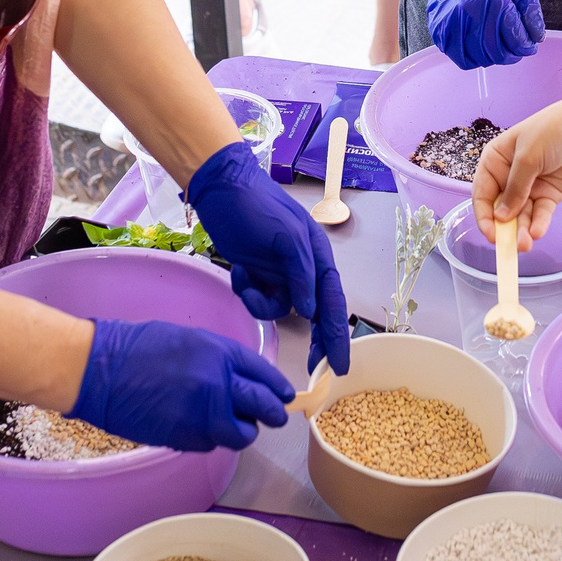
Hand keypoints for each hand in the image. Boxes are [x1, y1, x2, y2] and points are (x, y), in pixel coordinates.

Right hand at [69, 316, 294, 451]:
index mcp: (220, 353)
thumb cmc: (139, 347)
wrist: (100, 369)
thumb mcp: (190, 340)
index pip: (265, 375)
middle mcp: (218, 384)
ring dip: (241, 431)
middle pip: (265, 407)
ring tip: (228, 423)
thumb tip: (243, 380)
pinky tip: (194, 425)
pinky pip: (212, 443)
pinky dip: (210, 438)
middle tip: (273, 416)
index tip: (285, 396)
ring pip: (242, 434)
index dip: (278, 387)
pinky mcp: (185, 439)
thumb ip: (221, 359)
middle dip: (274, 414)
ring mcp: (202, 415)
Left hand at [185, 139, 351, 375]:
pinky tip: (239, 271)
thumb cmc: (259, 207)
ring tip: (246, 279)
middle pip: (314, 314)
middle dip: (313, 340)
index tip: (340, 366)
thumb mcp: (287, 236)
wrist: (221, 190)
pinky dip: (247, 291)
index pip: (333, 303)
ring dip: (261, 303)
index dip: (337, 336)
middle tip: (313, 370)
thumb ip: (303, 274)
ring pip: (280, 309)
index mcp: (319, 258)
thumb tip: (309, 311)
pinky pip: (259, 299)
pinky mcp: (259, 276)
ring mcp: (281, 275)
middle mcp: (304, 270)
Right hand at [414, 0, 544, 69]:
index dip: (526, 46)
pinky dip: (474, 59)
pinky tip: (479, 47)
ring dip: (494, 58)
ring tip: (497, 46)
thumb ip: (531, 11)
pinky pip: (461, 59)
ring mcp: (452, 22)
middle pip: (498, 53)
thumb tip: (537, 37)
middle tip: (515, 49)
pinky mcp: (439, 30)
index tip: (528, 45)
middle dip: (512, 55)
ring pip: (480, 58)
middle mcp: (471, 11)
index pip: (516, 38)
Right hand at [471, 103, 561, 248]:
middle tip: (511, 246)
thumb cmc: (552, 130)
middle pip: (501, 209)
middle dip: (505, 228)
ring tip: (526, 245)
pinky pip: (540, 214)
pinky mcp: (549, 195)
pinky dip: (539, 224)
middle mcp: (509, 177)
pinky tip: (538, 232)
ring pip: (521, 216)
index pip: (482, 194)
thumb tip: (501, 217)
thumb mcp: (528, 157)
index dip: (484, 216)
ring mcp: (530, 187)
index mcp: (495, 161)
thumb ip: (515, 188)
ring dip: (522, 231)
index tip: (491, 235)